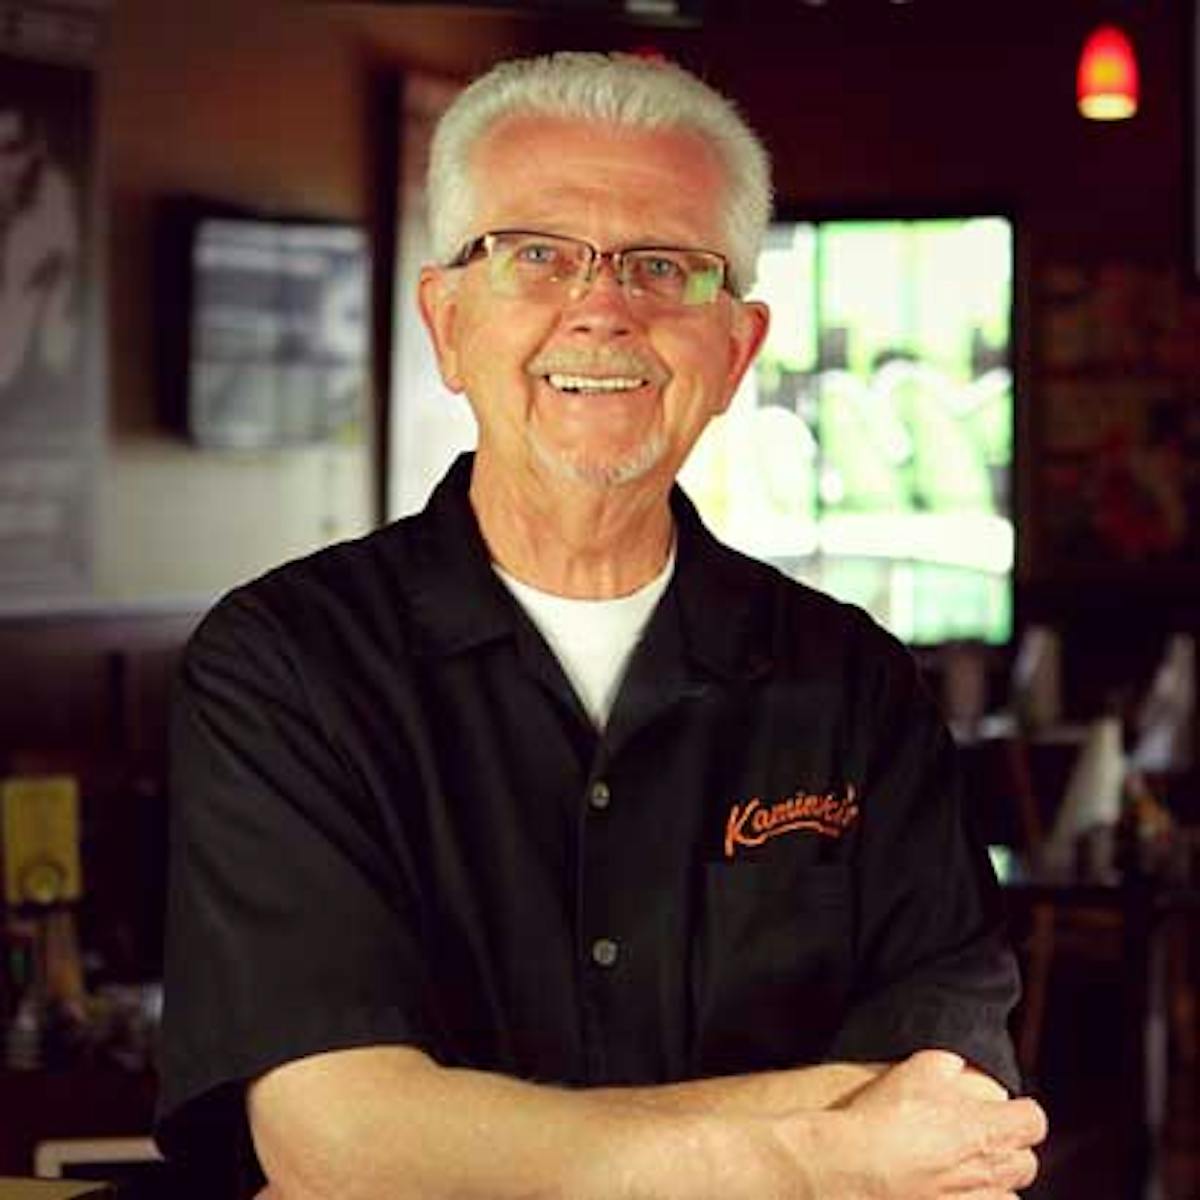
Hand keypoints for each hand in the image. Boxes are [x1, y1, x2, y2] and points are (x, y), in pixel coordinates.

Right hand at [825, 1049, 1046, 1198]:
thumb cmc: (884, 1119)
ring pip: (1007, 1199)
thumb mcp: (915, 1070)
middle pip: (1026, 1164)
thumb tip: (956, 1067)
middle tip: (978, 1141)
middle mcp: (991, 1172)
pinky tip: (945, 1192)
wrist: (854, 1167)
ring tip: (962, 1175)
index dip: (1020, 1113)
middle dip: (1008, 1151)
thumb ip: (947, 1066)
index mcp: (989, 1129)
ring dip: (992, 1186)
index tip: (1003, 1111)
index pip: (1034, 1121)